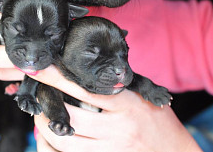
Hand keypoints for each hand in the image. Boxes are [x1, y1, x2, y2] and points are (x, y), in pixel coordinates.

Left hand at [31, 66, 201, 151]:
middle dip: (47, 107)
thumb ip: (115, 86)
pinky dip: (57, 147)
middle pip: (73, 119)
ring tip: (40, 117)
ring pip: (68, 143)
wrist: (176, 151)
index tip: (40, 69)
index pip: (87, 89)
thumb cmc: (158, 119)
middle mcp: (119, 128)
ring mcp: (113, 149)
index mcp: (128, 104)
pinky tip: (53, 136)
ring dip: (47, 129)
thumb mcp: (141, 96)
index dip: (59, 79)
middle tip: (37, 98)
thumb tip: (83, 73)